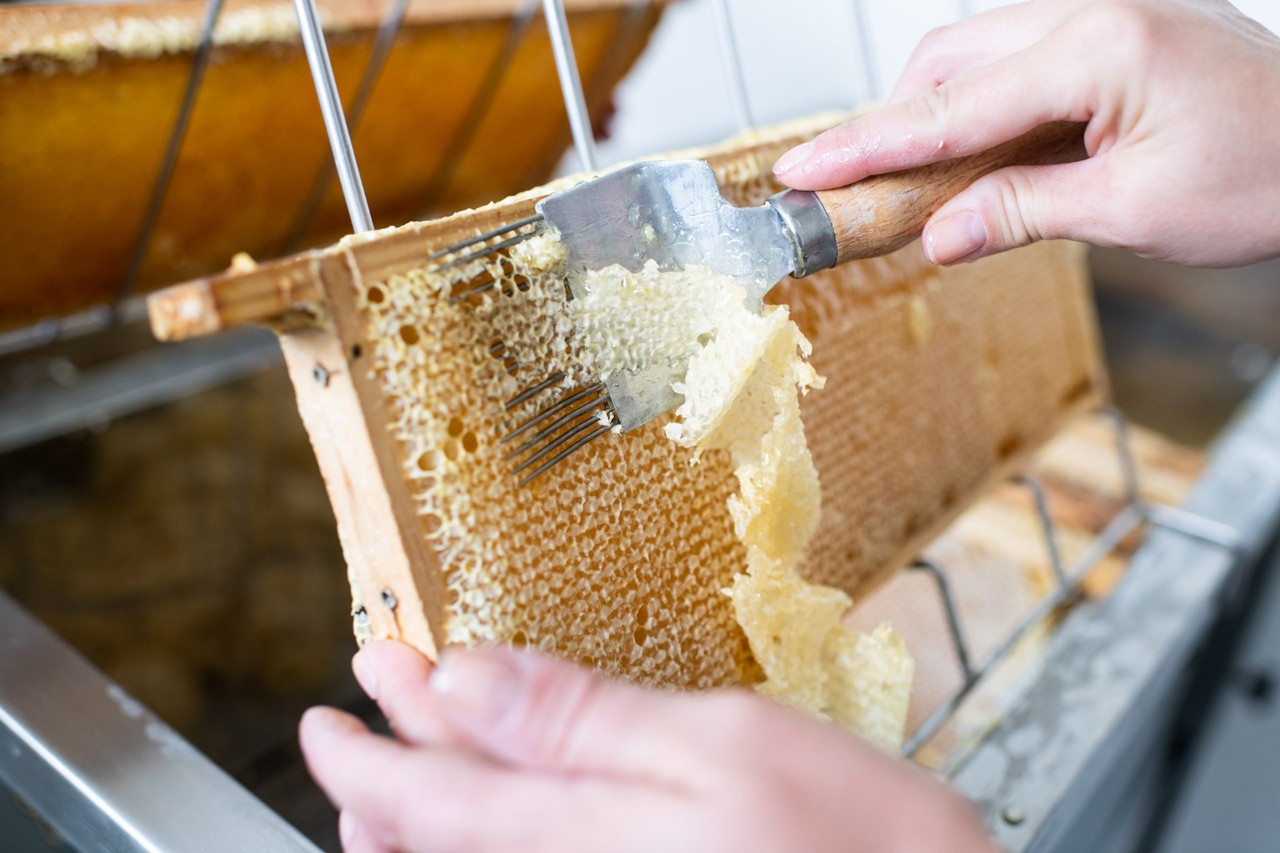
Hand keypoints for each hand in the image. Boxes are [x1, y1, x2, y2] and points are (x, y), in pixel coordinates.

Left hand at [300, 641, 992, 851]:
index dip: (373, 735)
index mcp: (577, 835)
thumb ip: (582, 719)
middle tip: (360, 718)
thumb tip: (463, 680)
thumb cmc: (858, 852)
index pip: (429, 788)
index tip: (347, 683)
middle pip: (429, 843)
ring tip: (390, 776)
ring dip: (415, 822)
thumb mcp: (725, 747)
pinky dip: (479, 844)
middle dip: (380, 779)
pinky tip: (492, 822)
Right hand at [774, 0, 1279, 267]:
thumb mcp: (1134, 213)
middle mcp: (1093, 10)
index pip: (950, 109)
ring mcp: (1101, 13)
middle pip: (947, 62)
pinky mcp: (1108, 31)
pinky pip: (1014, 59)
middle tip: (847, 194)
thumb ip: (1022, 213)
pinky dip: (976, 109)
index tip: (803, 172)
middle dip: (890, 128)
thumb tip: (938, 235)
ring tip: (911, 189)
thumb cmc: (1268, 174)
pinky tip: (970, 158)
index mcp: (1100, 47)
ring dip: (932, 118)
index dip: (866, 148)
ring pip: (973, 54)